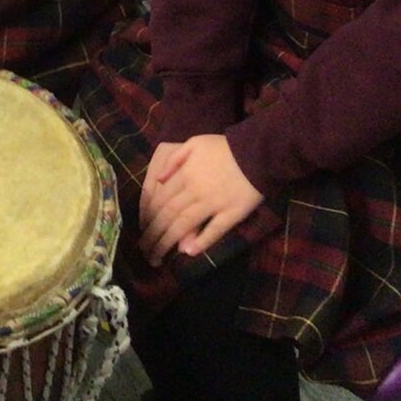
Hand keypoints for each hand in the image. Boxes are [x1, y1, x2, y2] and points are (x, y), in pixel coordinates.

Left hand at [138, 134, 263, 266]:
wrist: (259, 151)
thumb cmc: (224, 147)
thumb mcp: (193, 143)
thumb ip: (174, 160)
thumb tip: (158, 180)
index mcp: (184, 174)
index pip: (159, 200)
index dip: (148, 218)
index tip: (141, 231)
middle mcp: (195, 190)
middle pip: (168, 215)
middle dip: (153, 235)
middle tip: (144, 251)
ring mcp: (214, 203)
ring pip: (185, 225)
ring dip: (168, 242)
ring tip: (157, 257)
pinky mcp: (233, 213)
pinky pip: (215, 230)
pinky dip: (202, 242)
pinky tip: (189, 253)